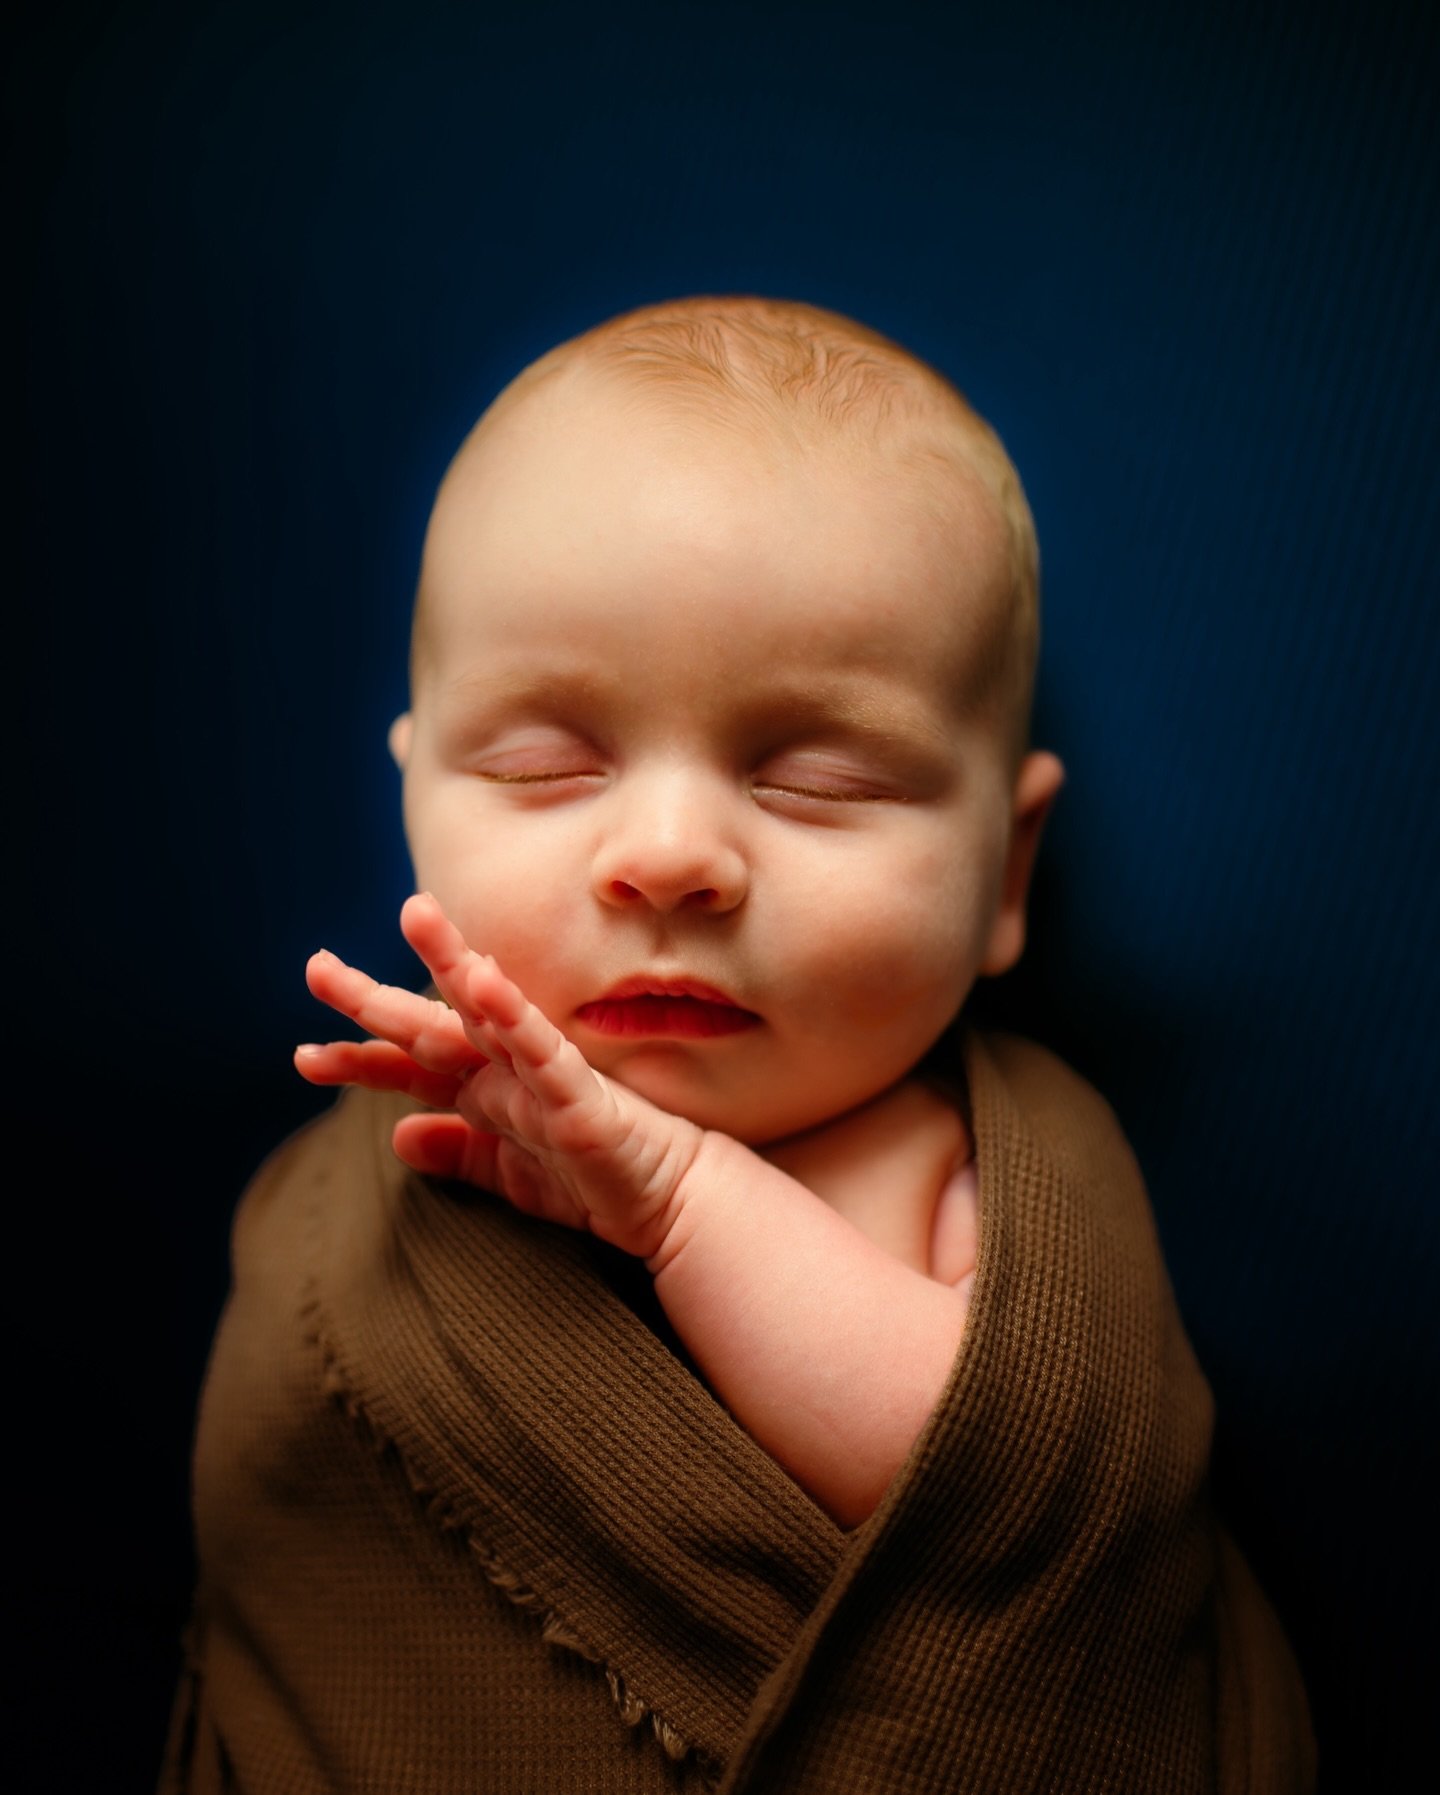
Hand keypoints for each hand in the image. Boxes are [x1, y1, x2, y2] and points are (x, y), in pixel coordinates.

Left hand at [296, 893, 705, 1260]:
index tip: (304, 1055)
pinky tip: (482, 980)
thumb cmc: (597, 1181)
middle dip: (373, 999)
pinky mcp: (578, 1092)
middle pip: (431, 1025)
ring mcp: (543, 1073)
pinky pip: (540, 1048)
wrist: (672, 1201)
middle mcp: (509, 1069)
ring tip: (416, 914)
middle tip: (315, 968)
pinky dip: (511, 1014)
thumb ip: (460, 1153)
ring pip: (487, 1011)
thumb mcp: (510, 1175)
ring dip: (449, 962)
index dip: (360, 1060)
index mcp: (488, 1087)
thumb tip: (399, 1138)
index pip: (412, 1066)